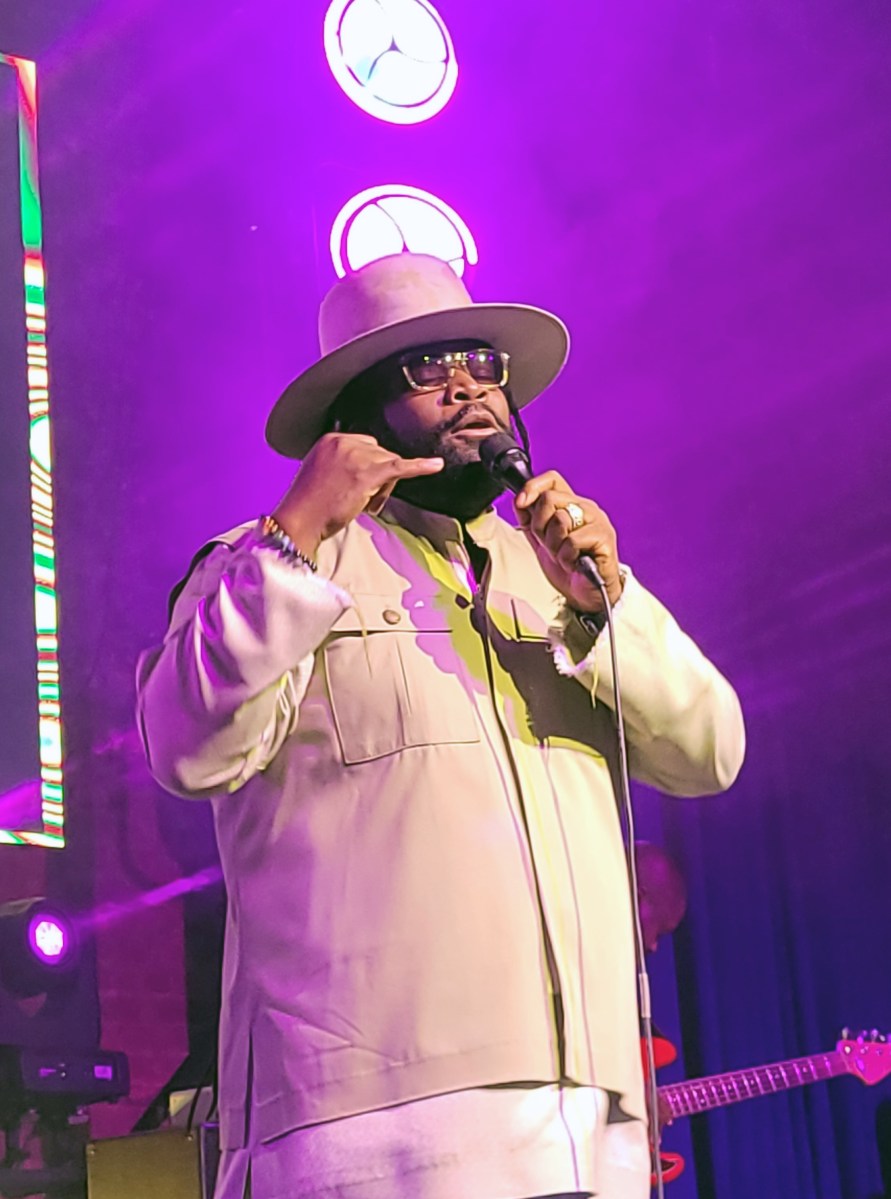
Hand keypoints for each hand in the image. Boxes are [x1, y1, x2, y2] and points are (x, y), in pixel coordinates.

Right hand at [271, 433, 443, 557]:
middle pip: (381, 453)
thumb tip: (367, 472)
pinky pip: (400, 467)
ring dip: (383, 487)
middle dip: (378, 476)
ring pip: (389, 464)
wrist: (299, 521)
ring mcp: (356, 456)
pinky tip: (436, 465)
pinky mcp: (367, 474)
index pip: (367, 444)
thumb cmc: (308, 504)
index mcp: (331, 439)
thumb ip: (342, 464)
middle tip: (361, 500)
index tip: (361, 484)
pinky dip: (420, 466)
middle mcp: (344, 442)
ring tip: (363, 505)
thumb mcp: (322, 472)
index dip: (369, 466)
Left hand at [515, 469, 622, 612]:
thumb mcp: (542, 541)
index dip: (532, 487)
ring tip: (564, 556)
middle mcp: (585, 509)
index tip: (521, 503)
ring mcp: (597, 522)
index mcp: (571, 505)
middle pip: (549, 498)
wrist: (587, 595)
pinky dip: (567, 558)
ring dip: (554, 546)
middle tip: (550, 545)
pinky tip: (574, 564)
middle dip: (540, 527)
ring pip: (560, 519)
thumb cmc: (570, 568)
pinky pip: (572, 541)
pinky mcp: (604, 538)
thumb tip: (520, 501)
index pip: (552, 479)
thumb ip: (531, 521)